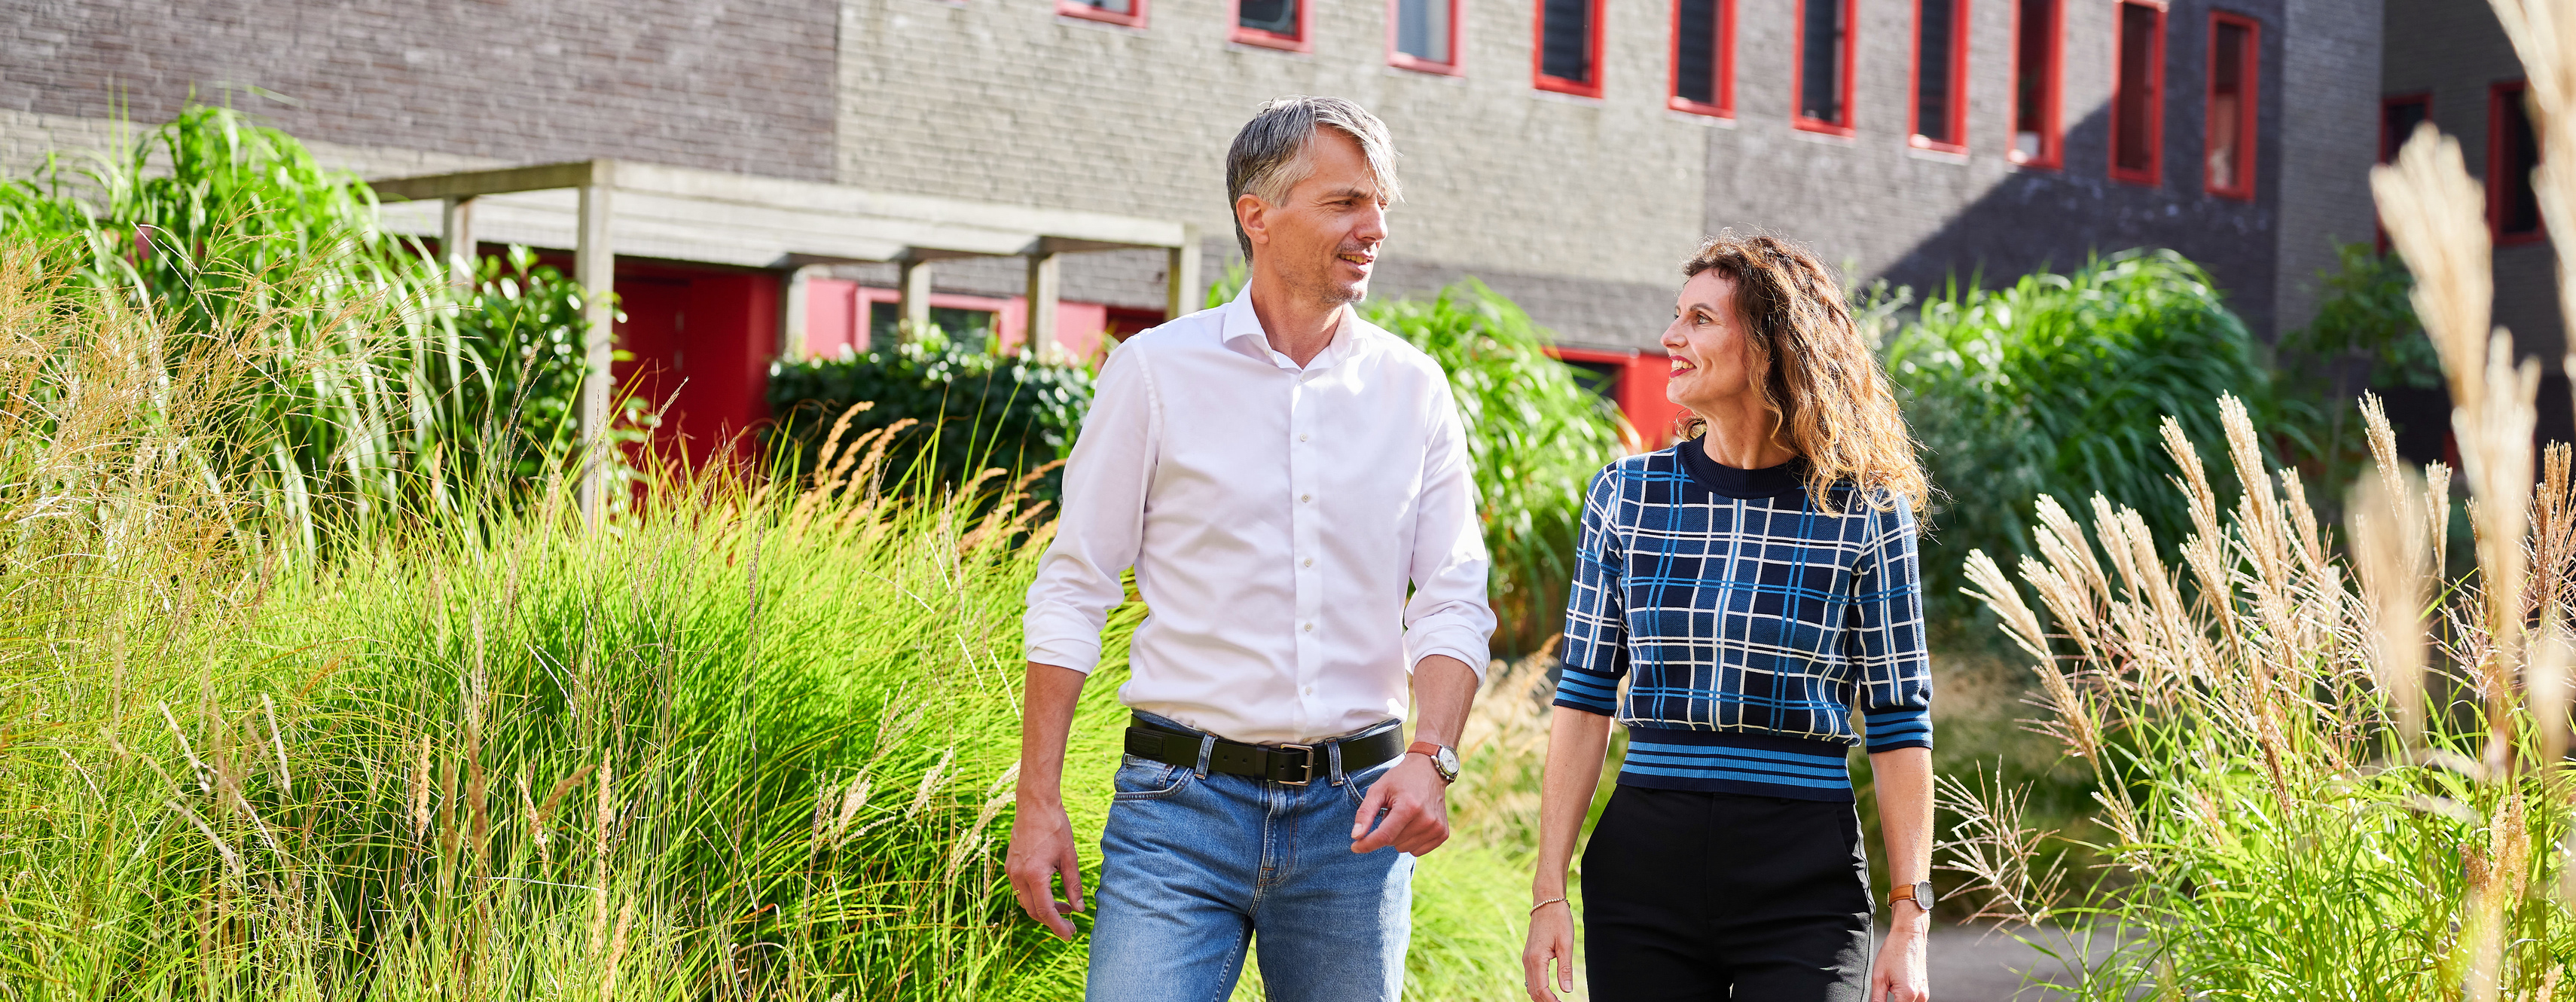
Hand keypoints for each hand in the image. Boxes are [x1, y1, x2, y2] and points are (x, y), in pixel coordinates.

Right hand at [1003, 798, 1084, 940]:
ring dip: (1044, 908)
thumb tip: (1078, 909)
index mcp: (1035, 875)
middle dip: (1052, 921)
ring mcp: (1011, 870)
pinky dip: (1035, 897)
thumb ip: (1073, 885)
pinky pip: (1021, 890)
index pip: (1045, 910)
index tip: (1070, 935)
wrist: (1035, 804)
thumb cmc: (1055, 827)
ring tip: (1065, 908)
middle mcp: (1018, 875)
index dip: (1058, 926)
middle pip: (1033, 910)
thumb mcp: (1069, 857)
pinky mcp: (1010, 865)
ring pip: (1026, 901)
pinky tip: (1051, 893)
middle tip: (1070, 926)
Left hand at [1350, 753, 1449, 854]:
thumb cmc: (1401, 779)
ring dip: (1398, 836)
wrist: (1430, 770)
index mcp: (1409, 807)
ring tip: (1404, 816)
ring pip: (1404, 848)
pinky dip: (1411, 841)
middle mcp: (1426, 820)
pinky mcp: (1442, 833)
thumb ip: (1365, 813)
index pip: (1384, 836)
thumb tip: (1356, 836)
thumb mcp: (1378, 790)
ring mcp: (1436, 828)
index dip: (1366, 844)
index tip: (1355, 847)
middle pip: (1392, 843)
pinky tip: (1414, 824)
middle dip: (1386, 831)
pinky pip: (1417, 851)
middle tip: (1393, 812)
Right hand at [1520, 898, 1575, 1000]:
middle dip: (1545, 1001)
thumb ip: (1565, 968)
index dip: (1551, 1001)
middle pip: (1533, 990)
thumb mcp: (1566, 944)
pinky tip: (1548, 990)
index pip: (1542, 989)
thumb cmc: (1558, 921)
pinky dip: (1538, 987)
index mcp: (1537, 959)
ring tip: (1555, 1000)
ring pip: (1530, 985)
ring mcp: (1526, 958)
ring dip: (1541, 996)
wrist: (1546, 902)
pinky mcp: (1529, 955)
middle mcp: (1528, 960)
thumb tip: (1566, 989)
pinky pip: (1530, 977)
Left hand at [1869, 904, 1929, 1001]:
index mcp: (1908, 994)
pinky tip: (1896, 986)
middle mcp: (1920, 996)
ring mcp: (1924, 993)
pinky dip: (1904, 999)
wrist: (1909, 936)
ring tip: (1889, 987)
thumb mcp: (1879, 977)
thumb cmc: (1893, 952)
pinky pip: (1914, 1001)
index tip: (1879, 999)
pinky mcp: (1924, 989)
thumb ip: (1878, 999)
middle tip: (1884, 991)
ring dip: (1898, 1001)